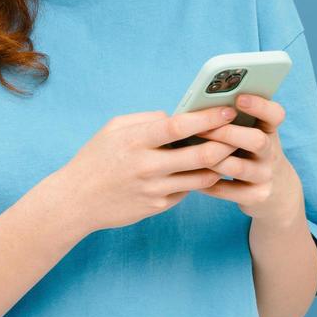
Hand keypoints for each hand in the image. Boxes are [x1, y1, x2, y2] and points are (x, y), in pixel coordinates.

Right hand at [52, 105, 248, 234]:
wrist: (76, 200)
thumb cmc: (96, 158)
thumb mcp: (114, 128)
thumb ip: (146, 120)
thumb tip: (177, 117)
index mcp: (136, 141)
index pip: (179, 126)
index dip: (207, 118)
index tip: (228, 110)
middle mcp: (147, 166)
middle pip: (200, 155)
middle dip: (225, 143)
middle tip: (240, 133)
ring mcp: (154, 190)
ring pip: (201, 177)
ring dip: (219, 164)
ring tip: (230, 151)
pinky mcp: (157, 207)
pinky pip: (187, 191)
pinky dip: (198, 180)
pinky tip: (203, 171)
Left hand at [191, 94, 303, 223]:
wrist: (277, 190)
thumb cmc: (250, 152)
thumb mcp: (251, 134)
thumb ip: (233, 121)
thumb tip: (197, 107)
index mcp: (270, 130)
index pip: (275, 114)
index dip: (260, 105)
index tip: (239, 98)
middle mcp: (272, 152)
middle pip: (257, 140)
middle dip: (227, 133)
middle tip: (202, 129)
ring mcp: (266, 176)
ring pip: (238, 167)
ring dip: (212, 159)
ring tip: (191, 153)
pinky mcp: (257, 196)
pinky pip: (227, 190)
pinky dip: (207, 183)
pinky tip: (191, 176)